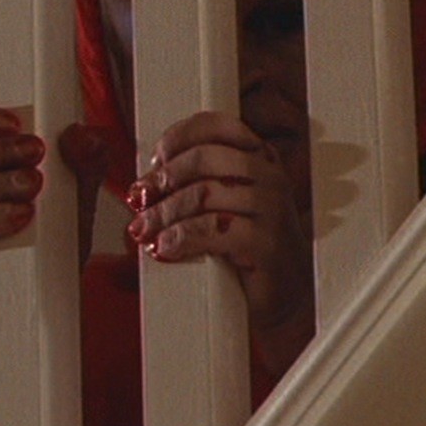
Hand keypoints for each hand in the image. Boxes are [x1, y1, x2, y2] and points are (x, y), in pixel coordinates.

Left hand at [126, 111, 313, 373]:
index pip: (219, 126)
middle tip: (140, 199)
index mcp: (261, 159)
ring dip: (164, 213)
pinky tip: (165, 247)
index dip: (179, 137)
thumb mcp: (224, 207)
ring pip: (203, 194)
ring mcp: (273, 209)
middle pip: (205, 158)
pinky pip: (213, 231)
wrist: (285, 299)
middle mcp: (271, 177)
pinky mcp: (267, 243)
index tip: (154, 160)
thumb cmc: (247, 251)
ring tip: (143, 229)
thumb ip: (194, 185)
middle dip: (164, 178)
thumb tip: (145, 183)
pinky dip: (181, 238)